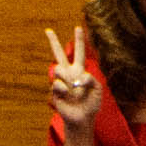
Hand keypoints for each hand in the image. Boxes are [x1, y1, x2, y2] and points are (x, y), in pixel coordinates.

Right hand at [46, 26, 101, 143]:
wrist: (82, 118)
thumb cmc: (91, 103)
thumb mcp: (97, 89)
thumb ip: (91, 79)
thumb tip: (77, 76)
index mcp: (80, 70)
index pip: (79, 52)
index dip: (79, 40)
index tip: (77, 27)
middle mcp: (68, 73)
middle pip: (59, 55)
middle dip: (53, 42)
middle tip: (48, 30)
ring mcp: (60, 81)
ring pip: (58, 69)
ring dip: (67, 78)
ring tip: (74, 90)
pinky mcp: (54, 91)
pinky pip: (58, 84)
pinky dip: (65, 90)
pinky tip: (68, 97)